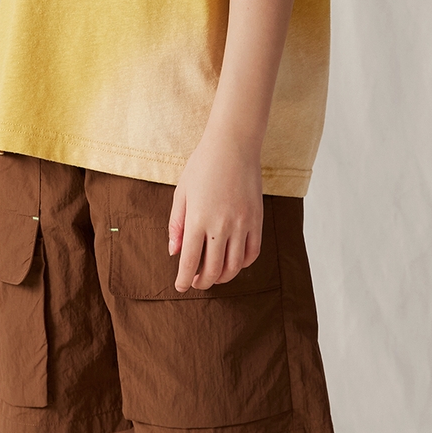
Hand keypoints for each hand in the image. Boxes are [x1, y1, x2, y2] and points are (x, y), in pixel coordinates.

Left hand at [168, 124, 263, 291]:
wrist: (233, 145)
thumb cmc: (203, 165)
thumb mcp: (182, 192)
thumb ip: (176, 223)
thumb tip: (174, 251)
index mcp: (197, 218)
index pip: (190, 261)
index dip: (184, 279)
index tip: (181, 287)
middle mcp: (221, 225)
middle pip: (213, 269)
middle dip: (203, 281)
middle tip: (197, 282)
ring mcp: (242, 223)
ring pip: (235, 266)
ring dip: (223, 277)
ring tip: (214, 275)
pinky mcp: (257, 219)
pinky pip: (252, 252)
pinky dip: (243, 263)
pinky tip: (234, 261)